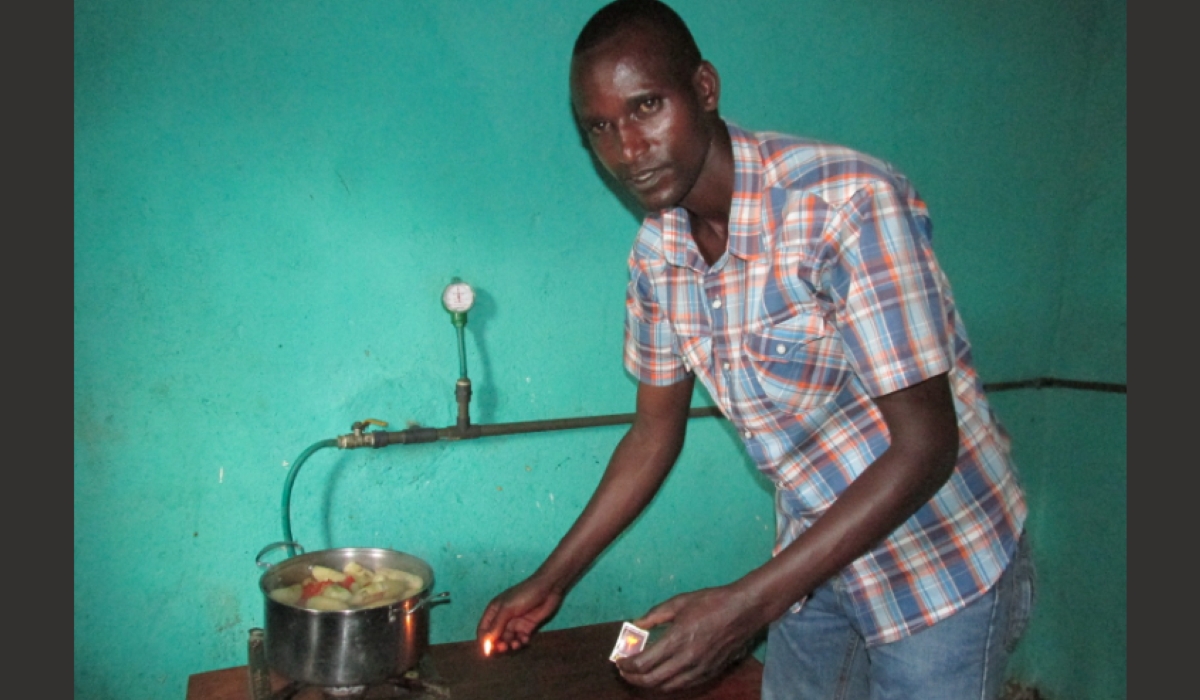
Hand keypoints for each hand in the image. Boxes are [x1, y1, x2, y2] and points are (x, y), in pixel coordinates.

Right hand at [476, 576, 563, 653]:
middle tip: (504, 647)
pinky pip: (520, 640)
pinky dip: (521, 642)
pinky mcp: (527, 627)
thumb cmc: (524, 594)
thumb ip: (496, 625)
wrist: (548, 589)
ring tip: (517, 644)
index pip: (484, 630)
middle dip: (498, 644)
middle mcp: (503, 619)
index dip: (484, 641)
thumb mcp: (507, 609)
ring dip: (510, 645)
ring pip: (508, 640)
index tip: (488, 652)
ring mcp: (515, 624)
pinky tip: (526, 639)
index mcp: (494, 611)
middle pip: (495, 638)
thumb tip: (486, 641)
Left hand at [616, 585, 765, 691]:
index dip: (627, 665)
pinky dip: (668, 684)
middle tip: (625, 671)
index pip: (644, 663)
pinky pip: (683, 685)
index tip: (619, 662)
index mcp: (677, 639)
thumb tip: (636, 624)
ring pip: (668, 686)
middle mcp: (686, 659)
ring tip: (640, 675)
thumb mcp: (679, 602)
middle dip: (634, 678)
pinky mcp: (710, 673)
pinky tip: (662, 676)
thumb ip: (655, 615)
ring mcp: (699, 669)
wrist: (744, 611)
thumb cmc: (711, 602)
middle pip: (652, 680)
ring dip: (649, 684)